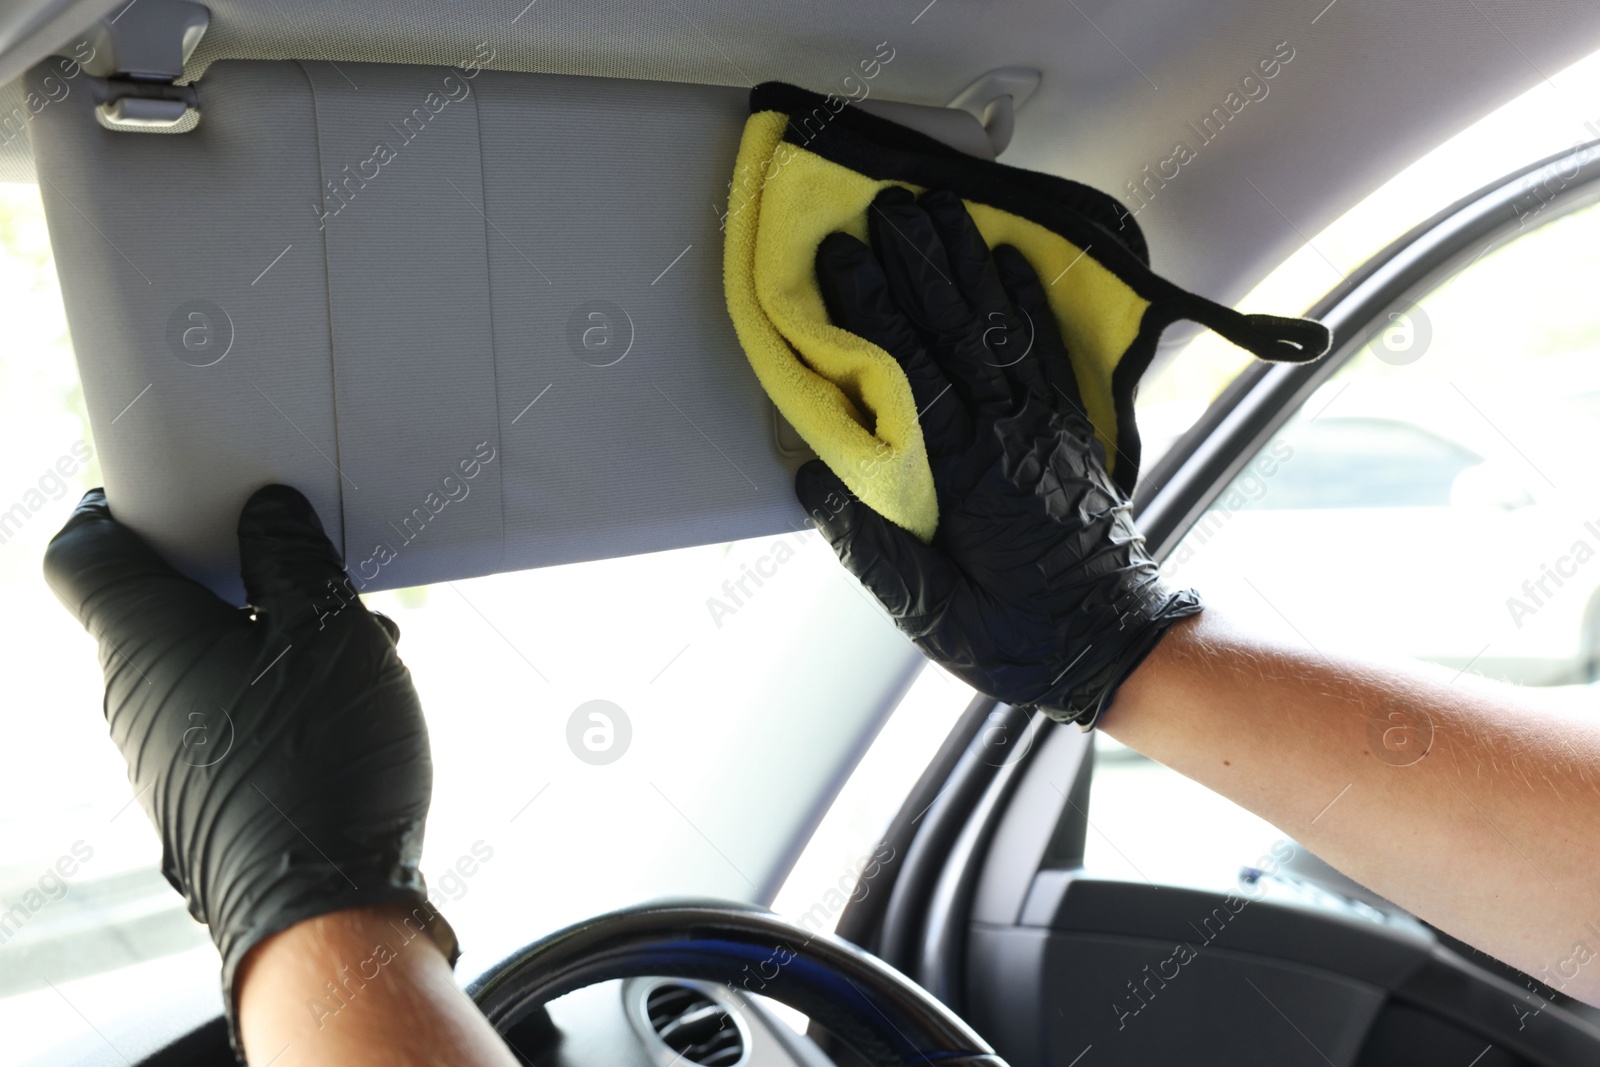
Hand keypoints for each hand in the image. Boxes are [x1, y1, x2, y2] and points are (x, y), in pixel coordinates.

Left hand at [43, 485, 449, 1050]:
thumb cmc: (321, 759)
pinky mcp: (196, 797)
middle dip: (230, 573)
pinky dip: (270, 691)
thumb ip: (293, 560)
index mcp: (145, 637)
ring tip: (353, 644)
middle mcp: (131, 695)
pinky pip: (218, 716)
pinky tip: (344, 703)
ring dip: (265, 636)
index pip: (82, 550)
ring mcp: (159, 754)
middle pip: (152, 604)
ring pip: (198, 662)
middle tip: (302, 565)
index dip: (116, 508)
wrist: (323, 910)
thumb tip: (266, 514)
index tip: (170, 491)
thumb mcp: (330, 631)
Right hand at [795, 187, 1201, 725]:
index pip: (909, 371)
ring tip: (941, 206)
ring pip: (1002, 327)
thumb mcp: (932, 615)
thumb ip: (873, 549)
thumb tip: (814, 482)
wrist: (1112, 644)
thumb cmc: (1016, 638)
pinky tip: (1012, 260)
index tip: (840, 255)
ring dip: (969, 263)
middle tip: (885, 203)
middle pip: (956, 329)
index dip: (872, 308)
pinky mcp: (1072, 430)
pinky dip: (1030, 302)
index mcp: (966, 476)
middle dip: (917, 261)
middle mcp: (1008, 434)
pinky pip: (1050, 352)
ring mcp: (1046, 426)